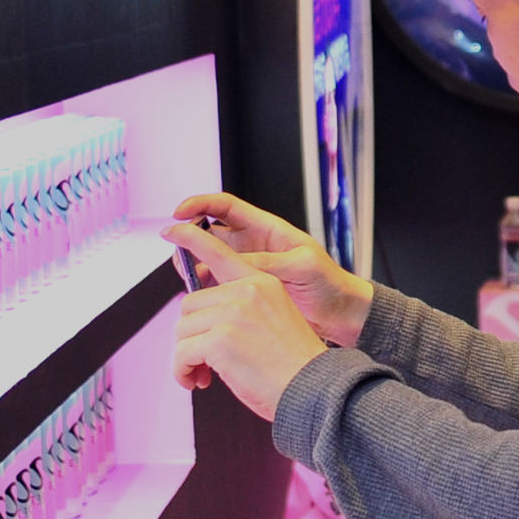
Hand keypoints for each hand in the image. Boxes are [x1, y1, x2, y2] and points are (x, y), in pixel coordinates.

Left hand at [168, 224, 331, 418]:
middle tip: (200, 361)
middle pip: (190, 304)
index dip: (190, 238)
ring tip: (201, 375)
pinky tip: (197, 381)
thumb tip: (196, 317)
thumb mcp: (271, 321)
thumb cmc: (292, 367)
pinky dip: (182, 370)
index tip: (170, 229)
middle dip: (189, 335)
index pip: (219, 252)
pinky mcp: (221, 339)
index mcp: (262, 283)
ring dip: (185, 357)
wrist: (312, 389)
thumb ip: (240, 309)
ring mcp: (233, 312)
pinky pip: (182, 353)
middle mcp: (247, 291)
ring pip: (182, 330)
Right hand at [169, 191, 375, 344]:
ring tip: (190, 279)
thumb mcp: (302, 266)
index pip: (224, 207)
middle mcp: (252, 245)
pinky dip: (204, 288)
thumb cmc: (329, 283)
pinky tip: (202, 296)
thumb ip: (267, 262)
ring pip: (209, 260)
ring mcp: (246, 267)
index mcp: (266, 228)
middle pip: (209, 233)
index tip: (178, 213)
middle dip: (189, 239)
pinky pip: (217, 284)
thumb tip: (233, 260)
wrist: (339, 314)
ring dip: (194, 266)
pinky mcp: (244, 290)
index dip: (199, 205)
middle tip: (180, 255)